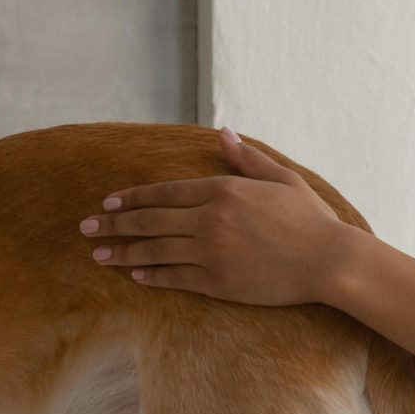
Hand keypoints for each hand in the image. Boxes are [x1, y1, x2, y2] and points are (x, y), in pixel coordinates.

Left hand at [79, 128, 353, 304]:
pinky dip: (151, 275)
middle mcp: (210, 220)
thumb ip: (247, 158)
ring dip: (122, 252)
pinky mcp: (217, 282)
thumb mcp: (281, 178)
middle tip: (85, 227)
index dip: (131, 197)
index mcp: (222, 190)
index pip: (163, 193)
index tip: (108, 201)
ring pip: (155, 250)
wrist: (329, 261)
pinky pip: (174, 277)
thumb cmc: (309, 218)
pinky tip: (134, 274)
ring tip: (98, 255)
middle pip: (148, 221)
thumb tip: (224, 132)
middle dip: (112, 223)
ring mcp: (211, 253)